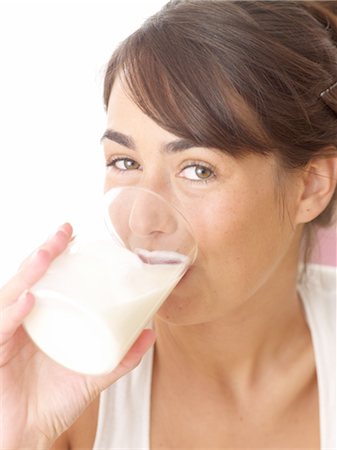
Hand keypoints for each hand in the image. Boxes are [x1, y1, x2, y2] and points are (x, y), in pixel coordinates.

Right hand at [0, 224, 155, 448]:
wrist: (28, 437)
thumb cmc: (52, 402)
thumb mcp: (93, 374)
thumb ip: (120, 356)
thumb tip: (151, 331)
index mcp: (41, 319)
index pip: (44, 279)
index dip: (55, 254)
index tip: (73, 234)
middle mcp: (21, 320)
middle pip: (28, 277)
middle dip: (45, 252)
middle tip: (64, 232)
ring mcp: (6, 334)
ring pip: (12, 293)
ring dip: (29, 272)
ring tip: (49, 254)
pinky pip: (1, 328)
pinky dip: (13, 313)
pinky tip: (29, 299)